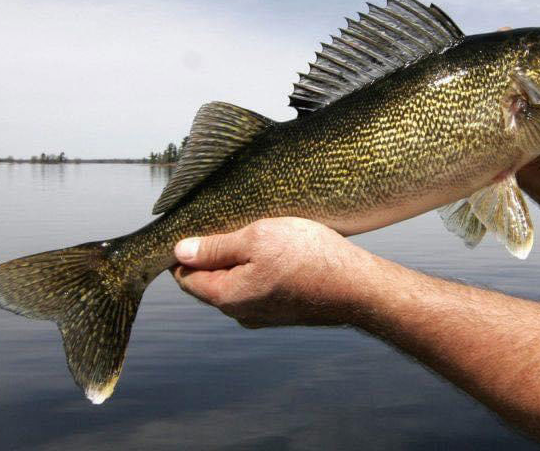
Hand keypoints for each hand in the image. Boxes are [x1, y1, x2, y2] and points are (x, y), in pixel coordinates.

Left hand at [172, 217, 373, 327]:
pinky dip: (261, 268)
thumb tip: (180, 251)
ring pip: (237, 282)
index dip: (184, 251)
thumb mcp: (257, 238)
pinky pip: (259, 287)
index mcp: (227, 297)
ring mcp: (264, 315)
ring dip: (241, 260)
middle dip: (215, 253)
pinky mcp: (284, 310)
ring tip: (260, 235)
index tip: (196, 227)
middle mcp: (241, 313)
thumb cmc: (309, 258)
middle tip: (232, 223)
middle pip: (211, 280)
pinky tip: (279, 252)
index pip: (185, 276)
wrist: (359, 287)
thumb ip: (216, 247)